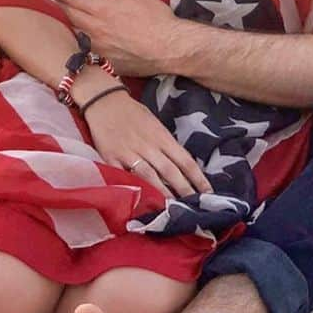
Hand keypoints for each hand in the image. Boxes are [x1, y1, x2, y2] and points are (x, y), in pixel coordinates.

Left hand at [57, 0, 186, 76]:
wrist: (170, 49)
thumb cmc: (157, 18)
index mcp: (103, 9)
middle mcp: (95, 30)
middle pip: (69, 16)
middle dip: (61, 6)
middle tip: (58, 1)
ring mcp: (98, 49)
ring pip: (74, 34)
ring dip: (69, 25)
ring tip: (67, 18)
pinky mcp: (103, 63)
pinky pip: (85, 51)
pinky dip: (80, 43)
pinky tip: (82, 39)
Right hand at [82, 88, 211, 199]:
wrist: (104, 101)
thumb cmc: (132, 112)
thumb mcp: (154, 123)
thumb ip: (166, 144)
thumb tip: (181, 166)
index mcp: (161, 136)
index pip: (185, 160)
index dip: (198, 178)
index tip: (208, 193)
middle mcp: (148, 145)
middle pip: (170, 171)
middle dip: (184, 191)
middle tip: (196, 209)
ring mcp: (129, 153)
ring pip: (149, 177)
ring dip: (162, 194)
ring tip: (173, 211)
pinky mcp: (111, 158)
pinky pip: (124, 177)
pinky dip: (134, 189)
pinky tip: (141, 203)